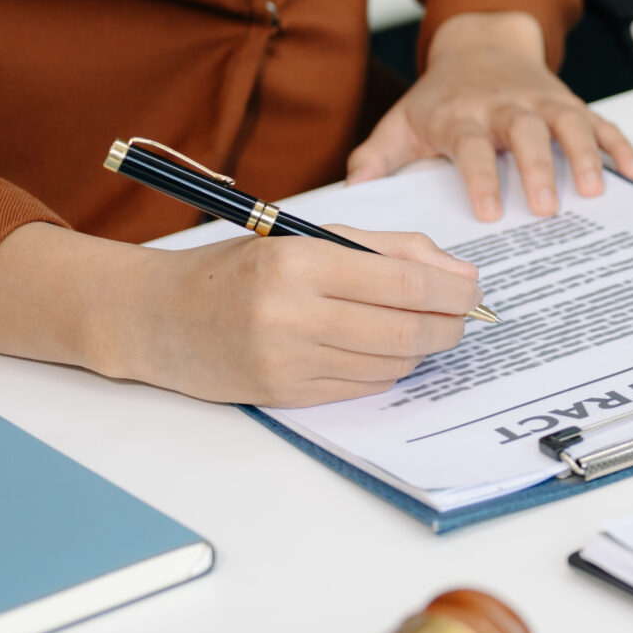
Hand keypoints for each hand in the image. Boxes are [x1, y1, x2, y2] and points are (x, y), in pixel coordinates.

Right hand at [0, 220, 483, 406]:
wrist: (158, 316)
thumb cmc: (240, 268)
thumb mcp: (310, 238)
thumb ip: (388, 248)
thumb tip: (459, 274)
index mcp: (300, 262)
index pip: (402, 281)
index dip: (450, 291)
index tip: (473, 292)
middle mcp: (291, 314)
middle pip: (403, 331)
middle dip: (448, 327)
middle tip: (462, 320)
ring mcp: (286, 360)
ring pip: (388, 365)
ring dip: (420, 351)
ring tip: (422, 331)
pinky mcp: (283, 394)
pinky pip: (360, 389)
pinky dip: (386, 372)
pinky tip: (383, 353)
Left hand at [349, 11, 632, 220]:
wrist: (482, 41)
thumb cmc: (441, 96)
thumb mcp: (402, 121)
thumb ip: (376, 157)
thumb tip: (352, 190)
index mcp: (460, 114)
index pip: (470, 145)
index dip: (479, 177)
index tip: (487, 211)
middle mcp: (504, 105)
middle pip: (524, 132)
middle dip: (537, 169)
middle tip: (545, 209)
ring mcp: (541, 101)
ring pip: (567, 123)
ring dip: (583, 155)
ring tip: (594, 191)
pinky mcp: (570, 102)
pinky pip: (599, 121)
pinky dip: (619, 145)